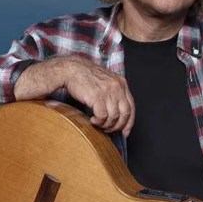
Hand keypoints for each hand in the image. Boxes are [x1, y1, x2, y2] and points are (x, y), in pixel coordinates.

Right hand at [14, 55, 135, 135]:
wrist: (71, 69)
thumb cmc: (85, 77)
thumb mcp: (105, 82)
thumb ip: (114, 94)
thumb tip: (117, 114)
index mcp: (121, 83)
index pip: (131, 107)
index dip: (128, 122)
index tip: (125, 132)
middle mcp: (117, 87)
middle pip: (124, 114)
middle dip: (117, 126)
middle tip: (109, 130)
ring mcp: (108, 91)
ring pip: (114, 117)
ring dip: (106, 125)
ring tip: (98, 124)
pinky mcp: (97, 97)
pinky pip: (102, 116)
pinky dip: (98, 121)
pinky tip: (92, 120)